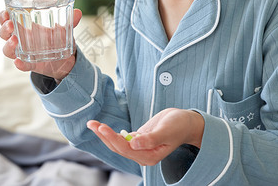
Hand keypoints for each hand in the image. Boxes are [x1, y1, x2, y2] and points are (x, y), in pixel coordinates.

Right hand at [0, 8, 82, 80]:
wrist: (64, 59)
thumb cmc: (57, 39)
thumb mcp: (63, 29)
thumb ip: (70, 22)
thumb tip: (78, 13)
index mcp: (23, 26)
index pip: (6, 19)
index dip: (2, 16)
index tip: (5, 12)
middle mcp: (19, 39)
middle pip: (3, 33)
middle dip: (4, 29)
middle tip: (10, 24)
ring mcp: (22, 53)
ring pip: (7, 50)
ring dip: (8, 45)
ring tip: (15, 40)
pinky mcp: (29, 64)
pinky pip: (21, 65)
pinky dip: (19, 64)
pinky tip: (19, 62)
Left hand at [87, 108, 203, 165]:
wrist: (185, 122)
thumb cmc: (179, 126)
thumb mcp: (166, 131)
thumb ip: (151, 139)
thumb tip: (134, 143)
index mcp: (149, 156)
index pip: (126, 149)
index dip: (113, 139)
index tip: (102, 128)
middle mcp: (142, 155)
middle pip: (118, 147)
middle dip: (104, 136)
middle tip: (92, 124)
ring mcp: (139, 148)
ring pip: (117, 143)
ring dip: (104, 134)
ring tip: (92, 124)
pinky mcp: (137, 140)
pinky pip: (121, 138)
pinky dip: (111, 132)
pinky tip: (101, 127)